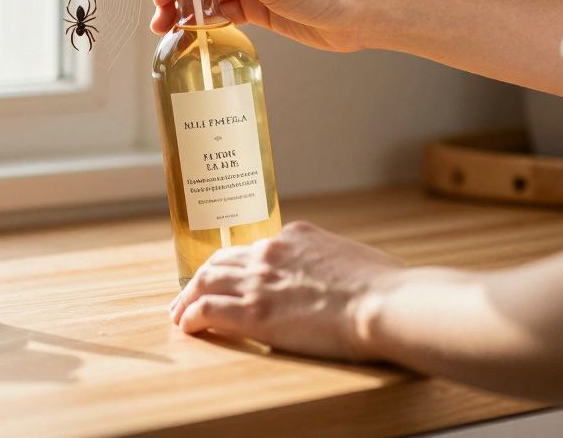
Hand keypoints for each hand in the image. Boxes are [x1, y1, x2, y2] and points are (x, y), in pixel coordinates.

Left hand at [168, 221, 400, 360]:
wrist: (384, 303)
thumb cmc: (384, 287)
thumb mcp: (351, 258)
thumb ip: (329, 262)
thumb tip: (333, 275)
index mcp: (294, 236)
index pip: (251, 248)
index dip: (233, 265)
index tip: (227, 277)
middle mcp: (269, 253)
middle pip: (220, 261)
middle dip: (201, 278)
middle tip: (189, 294)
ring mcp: (259, 282)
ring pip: (205, 282)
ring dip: (187, 297)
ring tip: (178, 313)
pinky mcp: (253, 313)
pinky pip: (207, 310)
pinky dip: (191, 317)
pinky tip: (186, 326)